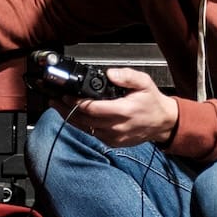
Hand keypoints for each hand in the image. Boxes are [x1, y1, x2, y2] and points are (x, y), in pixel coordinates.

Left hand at [62, 68, 176, 147]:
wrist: (162, 122)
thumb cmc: (152, 102)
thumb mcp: (144, 82)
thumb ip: (126, 76)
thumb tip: (110, 73)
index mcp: (123, 111)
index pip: (92, 108)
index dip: (75, 103)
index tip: (65, 95)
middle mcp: (116, 127)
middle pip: (84, 119)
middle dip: (66, 109)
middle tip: (54, 100)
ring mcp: (113, 137)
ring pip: (85, 128)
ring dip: (69, 117)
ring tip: (57, 107)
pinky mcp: (112, 142)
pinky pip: (92, 133)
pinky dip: (80, 124)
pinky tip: (72, 115)